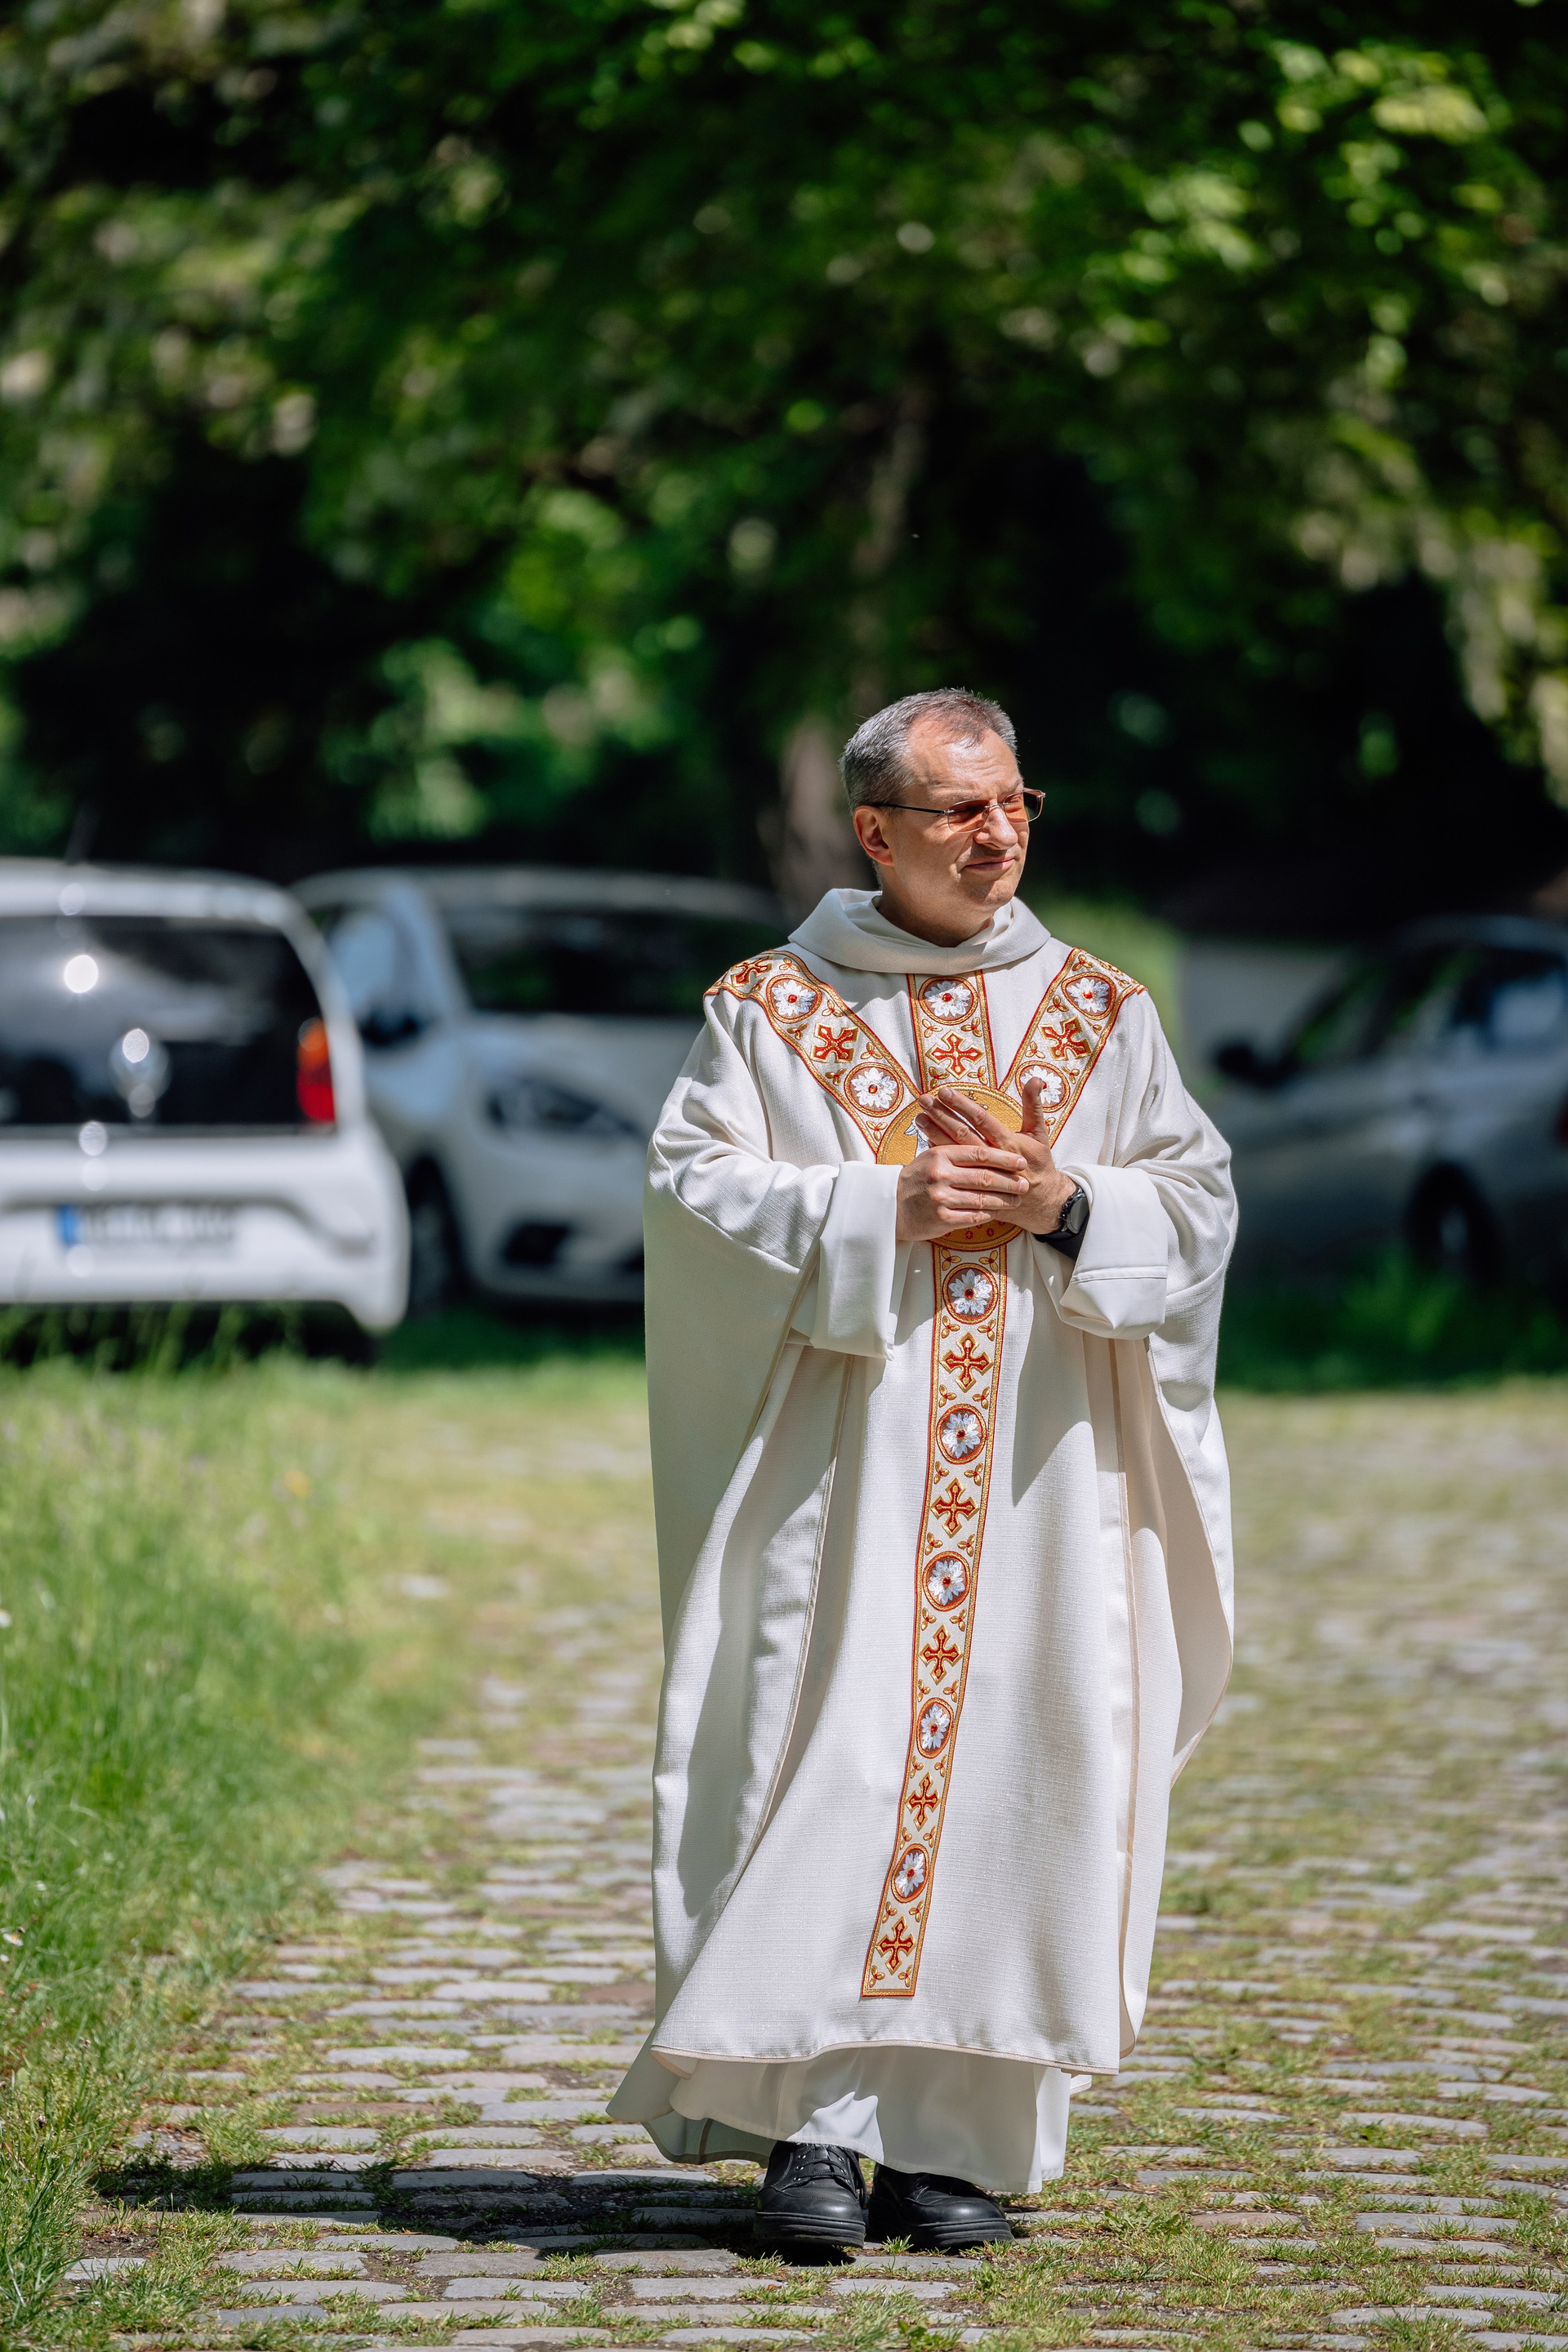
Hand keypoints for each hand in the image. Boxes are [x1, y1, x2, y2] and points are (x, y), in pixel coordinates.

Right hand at [894, 1103, 1029, 1242]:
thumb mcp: (931, 1157)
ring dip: (1004, 1200)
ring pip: (982, 1199)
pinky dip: (988, 1214)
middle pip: (985, 1177)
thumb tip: (985, 1137)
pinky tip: (997, 1212)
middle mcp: (940, 1176)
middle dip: (1009, 1181)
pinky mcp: (941, 1219)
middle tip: (1025, 1184)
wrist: (890, 1205)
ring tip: (1016, 1199)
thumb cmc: (917, 1178)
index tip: (1020, 1161)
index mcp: (940, 1155)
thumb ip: (955, 1149)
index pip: (979, 1154)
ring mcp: (941, 1198)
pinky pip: (973, 1216)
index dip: (1004, 1158)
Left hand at [899, 1078, 1078, 1239]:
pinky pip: (955, 1168)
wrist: (1038, 1201)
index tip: (945, 1092)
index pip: (981, 1120)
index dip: (962, 1106)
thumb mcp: (1040, 1133)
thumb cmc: (1038, 1163)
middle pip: (962, 1134)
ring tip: (919, 1118)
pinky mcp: (975, 1184)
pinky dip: (942, 1155)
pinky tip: (926, 1141)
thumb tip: (1034, 1079)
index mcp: (1008, 1143)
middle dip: (942, 1115)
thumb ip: (1034, 1105)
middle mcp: (992, 1157)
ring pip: (955, 1151)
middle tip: (924, 1100)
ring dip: (935, 1133)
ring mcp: (981, 1172)